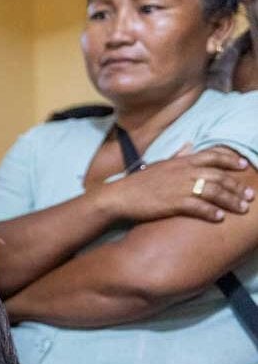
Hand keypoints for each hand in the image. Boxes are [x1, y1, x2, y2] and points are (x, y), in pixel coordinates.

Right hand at [97, 144, 252, 224]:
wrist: (119, 196)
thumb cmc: (138, 182)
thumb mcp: (159, 164)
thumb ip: (177, 155)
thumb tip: (189, 145)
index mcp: (182, 161)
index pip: (213, 156)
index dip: (231, 160)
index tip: (244, 166)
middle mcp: (184, 172)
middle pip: (219, 176)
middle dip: (237, 186)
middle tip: (249, 195)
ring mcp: (179, 188)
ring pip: (213, 192)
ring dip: (230, 201)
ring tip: (242, 208)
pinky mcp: (173, 203)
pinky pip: (198, 207)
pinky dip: (211, 212)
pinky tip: (219, 218)